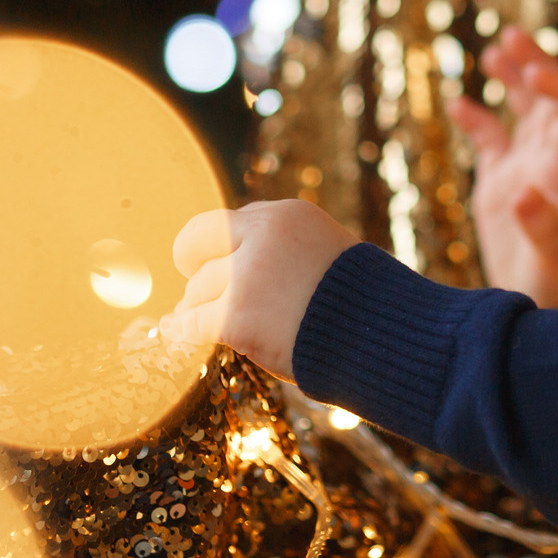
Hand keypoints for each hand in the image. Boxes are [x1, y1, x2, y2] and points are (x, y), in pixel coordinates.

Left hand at [159, 199, 355, 381]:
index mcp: (287, 216)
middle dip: (195, 272)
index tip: (205, 262)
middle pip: (201, 249)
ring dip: (197, 309)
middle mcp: (262, 237)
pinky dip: (183, 331)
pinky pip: (192, 324)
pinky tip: (176, 334)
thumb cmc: (360, 306)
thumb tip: (230, 270)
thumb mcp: (326, 255)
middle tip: (192, 293)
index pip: (228, 223)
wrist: (380, 340)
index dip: (213, 248)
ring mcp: (247, 277)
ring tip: (204, 324)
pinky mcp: (236, 318)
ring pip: (196, 291)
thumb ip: (283, 252)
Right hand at [448, 28, 557, 307]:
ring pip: (525, 111)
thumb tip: (522, 193)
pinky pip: (492, 141)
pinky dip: (477, 120)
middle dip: (535, 66)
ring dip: (514, 80)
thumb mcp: (556, 260)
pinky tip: (458, 104)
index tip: (533, 72)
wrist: (550, 307)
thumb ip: (543, 226)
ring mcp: (527, 169)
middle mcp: (552, 162)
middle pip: (550, 100)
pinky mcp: (502, 184)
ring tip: (494, 49)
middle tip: (512, 36)